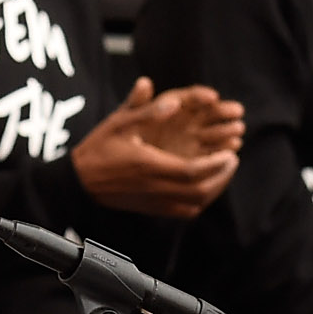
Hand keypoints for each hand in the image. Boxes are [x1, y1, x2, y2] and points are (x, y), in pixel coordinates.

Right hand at [68, 78, 240, 217]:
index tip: (230, 153)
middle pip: (199, 191)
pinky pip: (185, 211)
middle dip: (222, 177)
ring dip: (214, 189)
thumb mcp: (120, 123)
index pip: (193, 172)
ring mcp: (154, 203)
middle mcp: (155, 189)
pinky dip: (201, 201)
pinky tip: (205, 186)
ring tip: (223, 172)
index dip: (216, 165)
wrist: (80, 182)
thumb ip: (148, 111)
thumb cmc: (99, 149)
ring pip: (195, 204)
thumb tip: (175, 102)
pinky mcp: (152, 209)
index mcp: (150, 167)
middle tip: (231, 160)